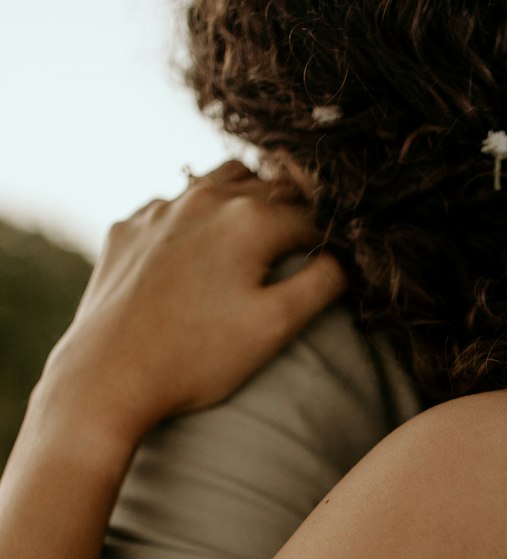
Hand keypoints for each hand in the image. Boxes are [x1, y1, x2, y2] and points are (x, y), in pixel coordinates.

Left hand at [37, 161, 346, 452]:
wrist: (109, 376)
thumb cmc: (198, 358)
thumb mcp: (276, 326)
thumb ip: (322, 283)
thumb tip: (346, 257)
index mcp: (249, 219)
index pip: (312, 216)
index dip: (331, 240)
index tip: (337, 264)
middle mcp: (205, 198)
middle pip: (269, 186)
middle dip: (293, 211)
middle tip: (303, 248)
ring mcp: (161, 209)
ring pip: (219, 182)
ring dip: (246, 200)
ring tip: (256, 238)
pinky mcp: (129, 228)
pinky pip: (173, 206)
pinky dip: (196, 217)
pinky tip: (198, 253)